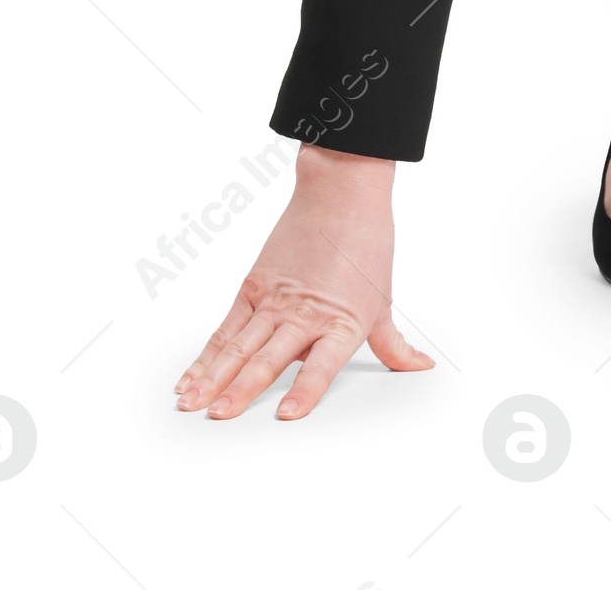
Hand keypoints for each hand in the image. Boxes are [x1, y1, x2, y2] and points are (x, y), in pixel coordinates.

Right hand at [173, 142, 432, 421]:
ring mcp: (275, 301)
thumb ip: (393, 345)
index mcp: (342, 323)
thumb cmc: (367, 244)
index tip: (286, 416)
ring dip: (213, 377)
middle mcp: (306, 315)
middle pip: (269, 358)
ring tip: (191, 404)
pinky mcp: (254, 287)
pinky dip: (207, 356)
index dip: (305, 390)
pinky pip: (226, 329)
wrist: (341, 194)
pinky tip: (191, 378)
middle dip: (241, 390)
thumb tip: (420, 366)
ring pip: (239, 346)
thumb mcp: (383, 301)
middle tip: (218, 416)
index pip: (322, 365)